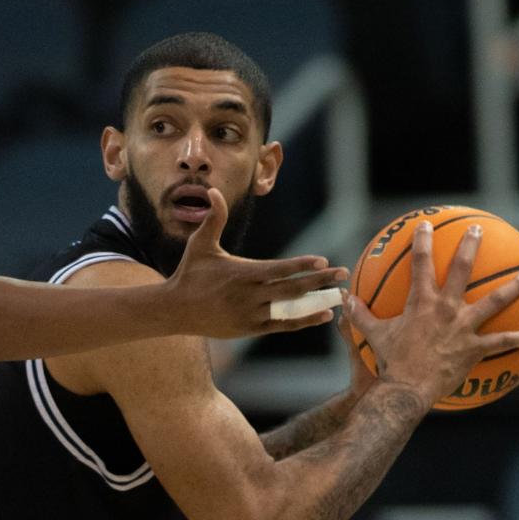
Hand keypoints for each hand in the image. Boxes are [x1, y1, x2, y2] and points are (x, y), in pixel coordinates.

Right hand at [164, 188, 349, 338]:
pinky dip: (303, 320)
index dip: (300, 266)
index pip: (277, 269)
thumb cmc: (190, 274)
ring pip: (289, 310)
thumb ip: (214, 218)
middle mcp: (248, 296)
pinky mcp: (249, 328)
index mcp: (241, 273)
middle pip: (290, 289)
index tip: (321, 261)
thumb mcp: (200, 244)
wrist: (175, 310)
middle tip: (343, 273)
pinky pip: (282, 325)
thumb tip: (215, 191)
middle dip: (319, 281)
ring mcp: (250, 315)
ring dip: (316, 303)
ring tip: (339, 297)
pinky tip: (322, 315)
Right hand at [344, 221, 518, 409]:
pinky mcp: (474, 349)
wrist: (406, 390)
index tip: (425, 225)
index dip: (422, 242)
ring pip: (494, 302)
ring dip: (513, 288)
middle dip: (470, 246)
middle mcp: (446, 309)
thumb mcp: (372, 335)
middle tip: (478, 230)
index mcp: (421, 302)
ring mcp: (463, 328)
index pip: (421, 263)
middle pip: (462, 270)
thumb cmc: (389, 363)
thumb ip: (360, 315)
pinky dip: (517, 338)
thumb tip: (345, 299)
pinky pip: (500, 342)